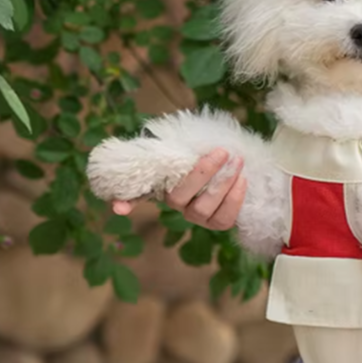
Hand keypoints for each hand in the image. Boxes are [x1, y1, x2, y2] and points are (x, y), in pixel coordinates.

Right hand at [112, 148, 246, 230]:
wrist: (231, 163)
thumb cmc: (202, 151)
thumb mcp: (185, 143)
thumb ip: (169, 143)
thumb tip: (152, 138)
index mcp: (162, 184)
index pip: (137, 194)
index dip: (127, 201)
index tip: (118, 207)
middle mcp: (175, 204)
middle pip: (181, 197)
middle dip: (203, 174)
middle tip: (222, 151)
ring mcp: (196, 216)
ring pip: (204, 208)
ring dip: (223, 184)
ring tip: (237, 161)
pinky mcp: (216, 223)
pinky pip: (224, 219)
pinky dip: (235, 199)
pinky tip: (243, 179)